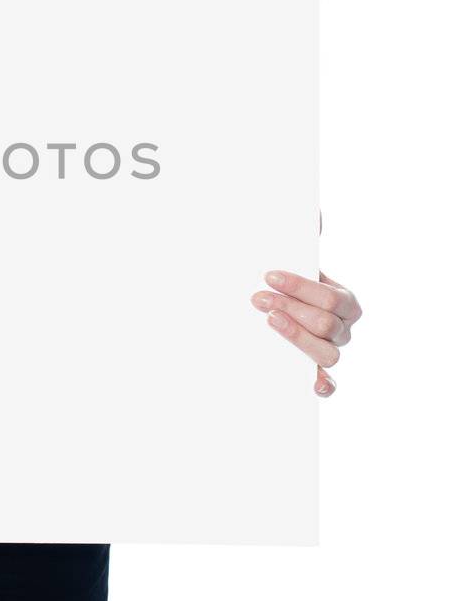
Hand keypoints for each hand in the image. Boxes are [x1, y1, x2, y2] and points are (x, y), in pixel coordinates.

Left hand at [249, 208, 361, 396]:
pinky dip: (324, 386)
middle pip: (325, 324)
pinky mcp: (317, 373)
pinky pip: (329, 385)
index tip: (268, 276)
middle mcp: (342, 328)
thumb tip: (314, 214)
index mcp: (343, 300)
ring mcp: (331, 352)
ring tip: (268, 321)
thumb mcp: (291, 256)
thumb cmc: (282, 282)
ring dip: (297, 338)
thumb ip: (304, 235)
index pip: (330, 296)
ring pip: (327, 354)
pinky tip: (312, 384)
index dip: (300, 286)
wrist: (268, 301)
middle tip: (257, 299)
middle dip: (291, 308)